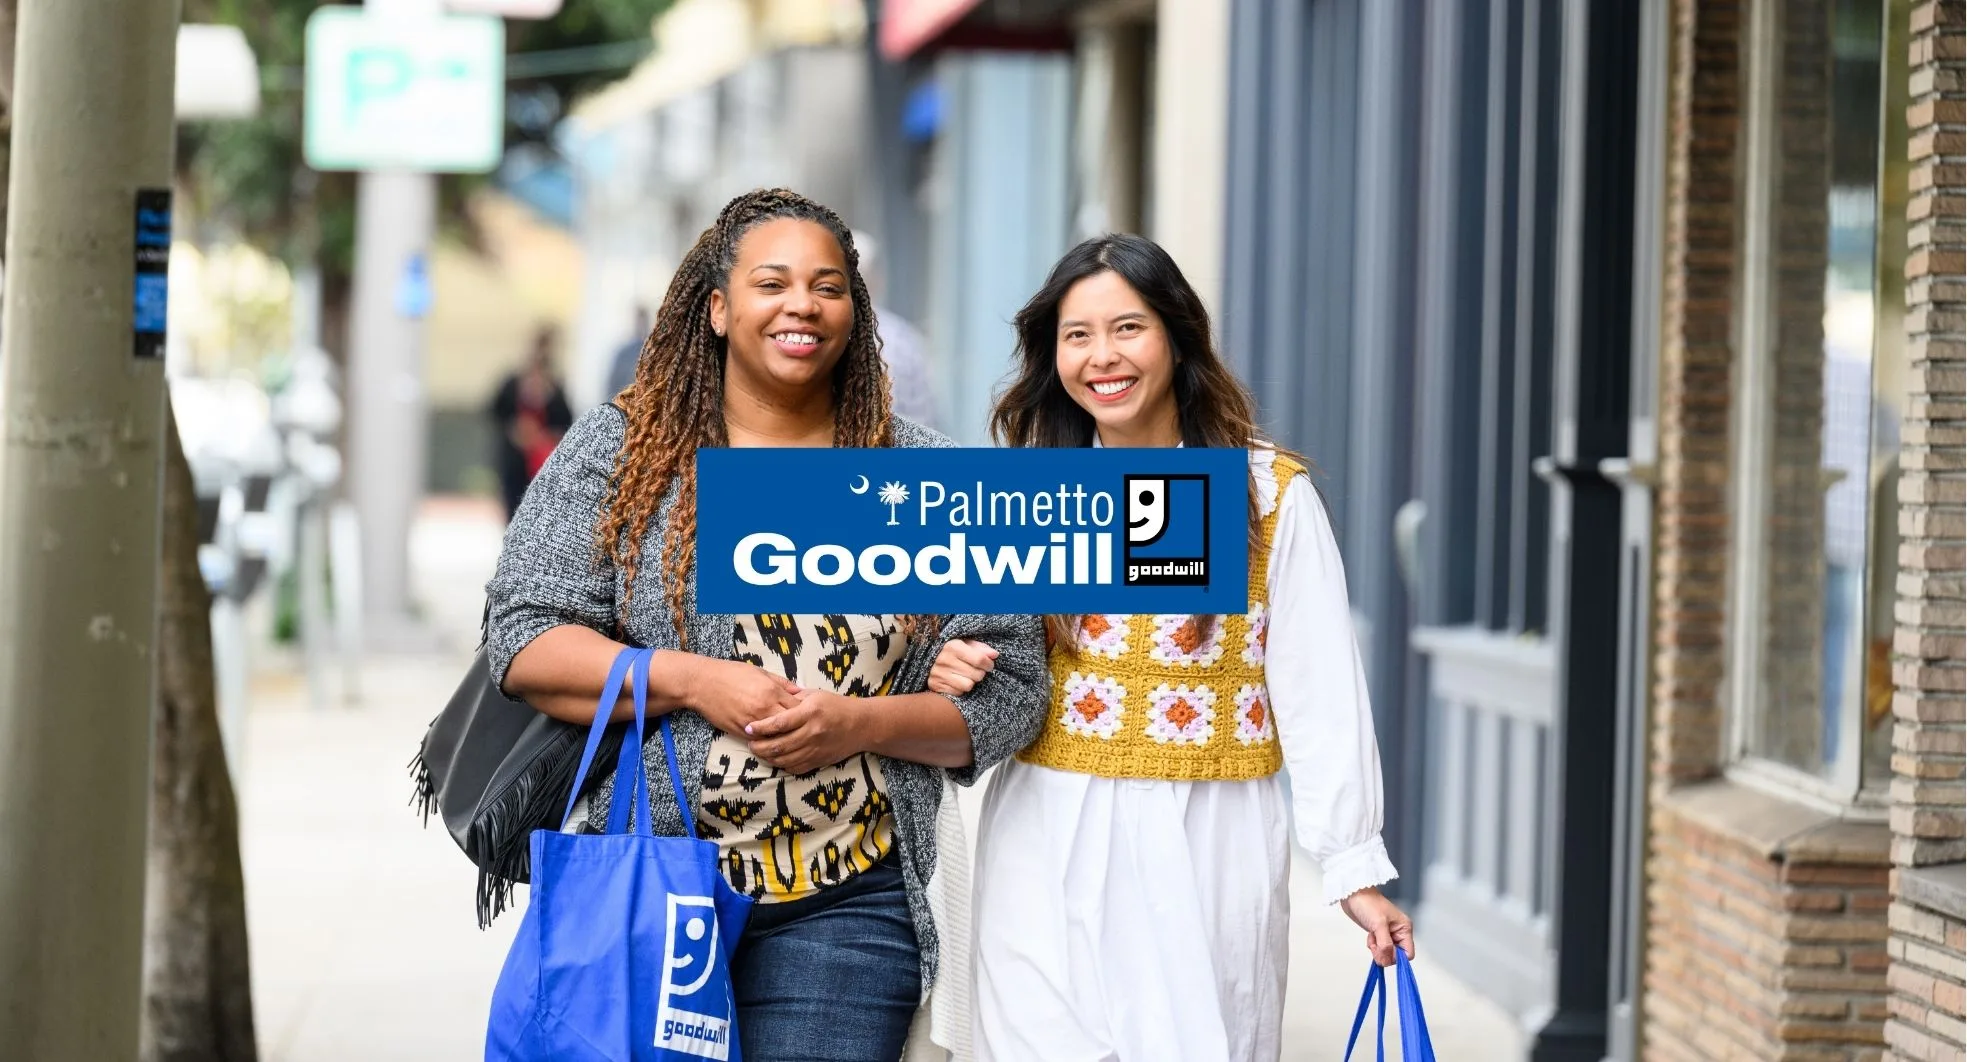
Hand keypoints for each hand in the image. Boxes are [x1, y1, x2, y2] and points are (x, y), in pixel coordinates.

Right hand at [684, 657, 800, 737]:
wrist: (703, 683)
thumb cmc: (731, 673)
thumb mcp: (760, 672)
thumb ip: (782, 683)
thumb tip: (800, 692)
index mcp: (771, 691)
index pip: (798, 707)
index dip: (805, 712)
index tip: (807, 713)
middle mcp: (763, 708)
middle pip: (791, 724)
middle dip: (798, 727)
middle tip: (802, 728)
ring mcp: (752, 722)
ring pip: (776, 736)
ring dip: (784, 737)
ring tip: (791, 737)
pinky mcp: (740, 731)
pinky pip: (760, 741)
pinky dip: (768, 741)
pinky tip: (773, 740)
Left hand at [743, 689, 866, 774]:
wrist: (861, 725)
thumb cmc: (836, 706)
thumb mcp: (815, 694)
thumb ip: (792, 696)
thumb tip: (771, 697)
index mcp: (809, 713)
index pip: (779, 723)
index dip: (760, 727)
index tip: (748, 728)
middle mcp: (811, 732)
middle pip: (778, 744)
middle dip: (759, 746)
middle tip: (750, 742)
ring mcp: (815, 749)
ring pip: (784, 759)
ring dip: (767, 757)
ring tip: (759, 751)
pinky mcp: (818, 760)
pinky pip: (795, 767)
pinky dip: (782, 765)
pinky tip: (775, 759)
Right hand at [928, 638, 997, 695]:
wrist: (929, 657)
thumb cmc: (954, 650)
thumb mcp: (967, 644)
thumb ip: (982, 649)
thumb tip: (995, 655)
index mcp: (952, 646)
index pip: (980, 659)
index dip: (989, 664)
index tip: (989, 665)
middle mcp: (944, 659)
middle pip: (977, 674)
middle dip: (980, 673)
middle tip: (976, 670)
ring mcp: (938, 673)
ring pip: (968, 685)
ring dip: (971, 682)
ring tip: (967, 676)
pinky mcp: (935, 685)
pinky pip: (958, 692)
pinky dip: (960, 688)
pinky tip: (957, 681)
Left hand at [1339, 888, 1414, 966]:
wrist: (1353, 895)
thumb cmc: (1368, 903)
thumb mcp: (1379, 925)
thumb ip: (1385, 945)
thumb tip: (1386, 961)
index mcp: (1404, 928)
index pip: (1408, 953)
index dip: (1396, 957)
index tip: (1385, 952)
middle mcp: (1398, 932)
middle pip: (1396, 955)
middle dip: (1384, 953)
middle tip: (1376, 942)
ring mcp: (1388, 934)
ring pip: (1387, 953)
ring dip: (1377, 949)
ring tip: (1372, 937)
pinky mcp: (1379, 934)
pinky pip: (1379, 948)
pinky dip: (1373, 946)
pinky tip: (1370, 936)